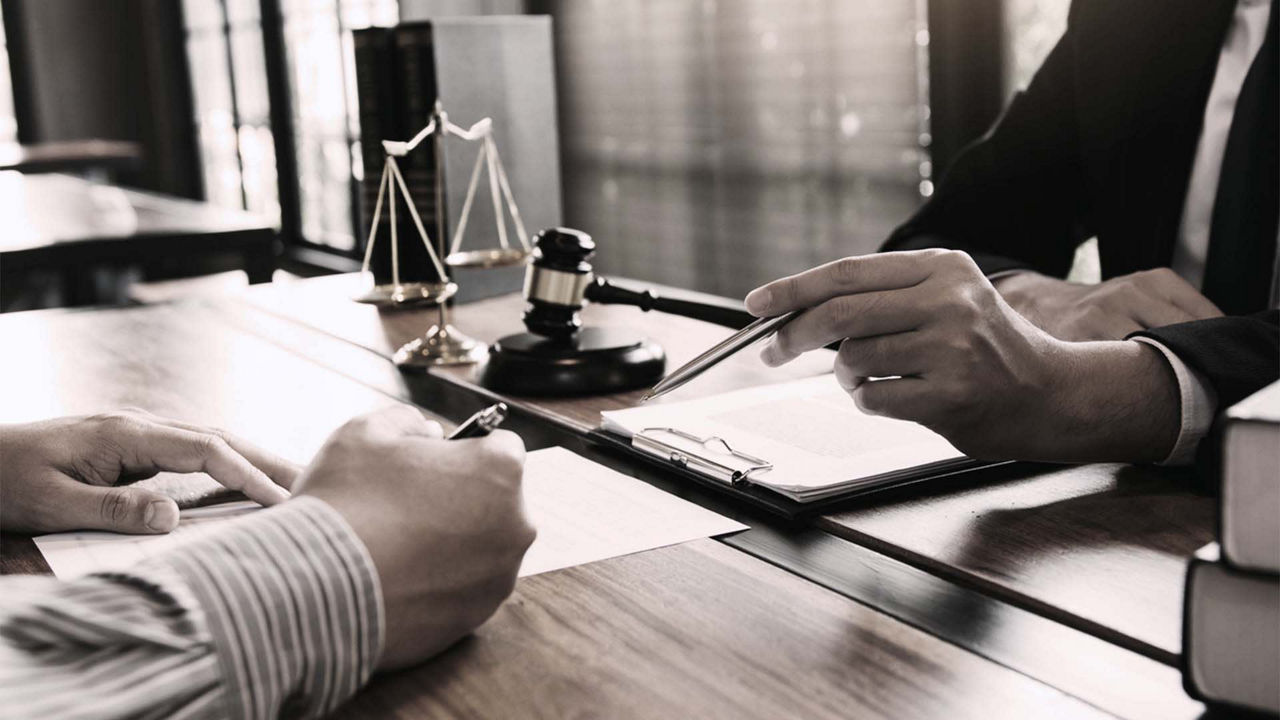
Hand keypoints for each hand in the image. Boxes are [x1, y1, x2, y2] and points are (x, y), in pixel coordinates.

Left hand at [0, 409, 295, 533]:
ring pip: (211, 442)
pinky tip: (245, 483)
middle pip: (221, 437)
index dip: (248, 475)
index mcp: (125, 434)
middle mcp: (139, 427)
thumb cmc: (7, 481)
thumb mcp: (53, 503)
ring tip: (295, 484)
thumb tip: (174, 517)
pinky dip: (228, 465)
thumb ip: (114, 510)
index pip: (205, 449)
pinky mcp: (133, 448)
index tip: (281, 501)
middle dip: (269, 461)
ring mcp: (137, 434)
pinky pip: (194, 453)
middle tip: (316, 482)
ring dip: (254, 461)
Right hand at [291, 405, 534, 669]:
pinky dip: (438, 582)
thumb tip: (428, 433)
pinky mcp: (475, 618)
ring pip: (481, 548)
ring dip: (451, 542)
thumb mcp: (366, 432)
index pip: (500, 447)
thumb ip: (408, 421)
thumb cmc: (344, 501)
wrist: (315, 590)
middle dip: (461, 497)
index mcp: (500, 471)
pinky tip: (396, 578)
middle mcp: (515, 525)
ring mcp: (498, 577)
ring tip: (396, 545)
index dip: (464, 449)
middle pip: (494, 500)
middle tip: (407, 504)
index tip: (433, 462)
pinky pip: (461, 589)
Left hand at [745, 250, 1180, 462]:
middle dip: (794, 335)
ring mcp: (951, 348)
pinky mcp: (950, 393)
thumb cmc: (985, 349)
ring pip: (853, 360)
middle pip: (840, 313)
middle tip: (774, 351)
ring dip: (846, 376)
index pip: (848, 273)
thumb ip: (884, 298)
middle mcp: (948, 300)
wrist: (1051, 393)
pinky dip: (867, 401)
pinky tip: (895, 397)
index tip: (758, 303)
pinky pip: (872, 398)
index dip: (794, 288)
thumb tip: (797, 311)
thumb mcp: (946, 299)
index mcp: (941, 268)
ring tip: (874, 377)